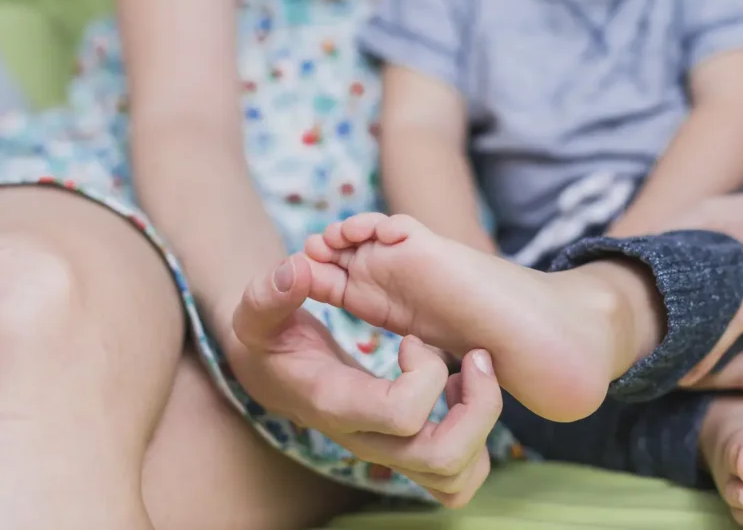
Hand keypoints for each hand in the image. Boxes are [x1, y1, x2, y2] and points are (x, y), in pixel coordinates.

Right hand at [226, 254, 500, 506]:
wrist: (273, 372)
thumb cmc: (269, 339)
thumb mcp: (257, 312)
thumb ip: (270, 293)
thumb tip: (297, 269)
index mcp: (338, 406)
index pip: (402, 414)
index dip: (423, 372)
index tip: (413, 338)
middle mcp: (368, 440)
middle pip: (442, 457)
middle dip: (477, 405)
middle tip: (473, 358)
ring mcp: (390, 453)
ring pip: (458, 475)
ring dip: (482, 423)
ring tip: (471, 374)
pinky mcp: (405, 451)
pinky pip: (458, 475)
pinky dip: (475, 439)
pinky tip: (458, 390)